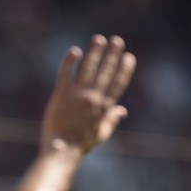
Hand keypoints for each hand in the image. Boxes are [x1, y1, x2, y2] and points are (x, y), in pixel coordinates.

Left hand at [41, 34, 136, 154]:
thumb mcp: (101, 134)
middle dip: (112, 55)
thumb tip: (123, 110)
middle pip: (105, 72)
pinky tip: (75, 51)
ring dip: (94, 53)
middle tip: (117, 40)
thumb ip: (112, 119)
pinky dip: (70, 62)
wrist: (62, 150)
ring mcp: (77, 96)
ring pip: (88, 69)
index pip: (117, 84)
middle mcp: (92, 99)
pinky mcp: (61, 95)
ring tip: (98, 39)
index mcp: (103, 108)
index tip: (129, 57)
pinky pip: (66, 74)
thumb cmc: (81, 145)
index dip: (124, 70)